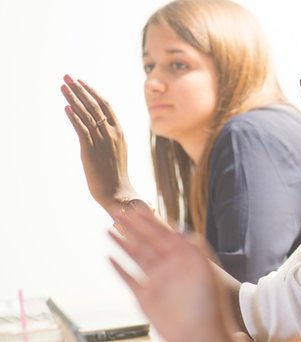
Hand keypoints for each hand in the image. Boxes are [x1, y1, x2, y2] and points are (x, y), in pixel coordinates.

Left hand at [60, 74, 135, 211]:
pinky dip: (74, 117)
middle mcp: (112, 133)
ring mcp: (102, 141)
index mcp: (120, 132)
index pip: (106, 106)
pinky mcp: (90, 150)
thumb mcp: (118, 152)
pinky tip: (66, 107)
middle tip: (68, 77)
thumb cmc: (117, 177)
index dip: (93, 92)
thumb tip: (106, 131)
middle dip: (80, 89)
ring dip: (73, 98)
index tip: (82, 82)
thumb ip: (111, 139)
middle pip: (95, 105)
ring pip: (87, 114)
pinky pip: (82, 129)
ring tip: (63, 86)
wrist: (119, 193)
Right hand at [109, 208, 246, 341]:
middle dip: (132, 226)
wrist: (200, 334)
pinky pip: (129, 279)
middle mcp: (169, 268)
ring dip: (122, 243)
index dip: (149, 220)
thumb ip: (193, 247)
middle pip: (146, 241)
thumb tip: (181, 228)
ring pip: (135, 257)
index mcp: (183, 258)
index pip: (163, 233)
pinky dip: (118, 268)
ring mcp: (156, 282)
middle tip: (117, 212)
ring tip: (108, 229)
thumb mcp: (204, 270)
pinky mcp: (145, 298)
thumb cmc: (208, 305)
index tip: (136, 207)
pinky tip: (109, 257)